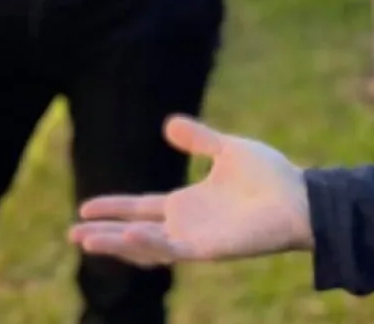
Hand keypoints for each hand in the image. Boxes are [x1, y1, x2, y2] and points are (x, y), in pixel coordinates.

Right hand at [69, 116, 313, 267]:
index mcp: (186, 204)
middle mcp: (186, 225)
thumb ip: (198, 140)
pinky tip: (127, 234)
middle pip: (134, 233)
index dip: (113, 208)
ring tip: (86, 240)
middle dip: (104, 235)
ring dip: (117, 244)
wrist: (301, 197)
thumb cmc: (271, 178)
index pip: (139, 207)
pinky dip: (147, 244)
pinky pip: (172, 250)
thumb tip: (168, 124)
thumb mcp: (226, 150)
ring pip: (146, 247)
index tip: (83, 209)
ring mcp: (195, 239)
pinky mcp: (208, 249)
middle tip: (72, 235)